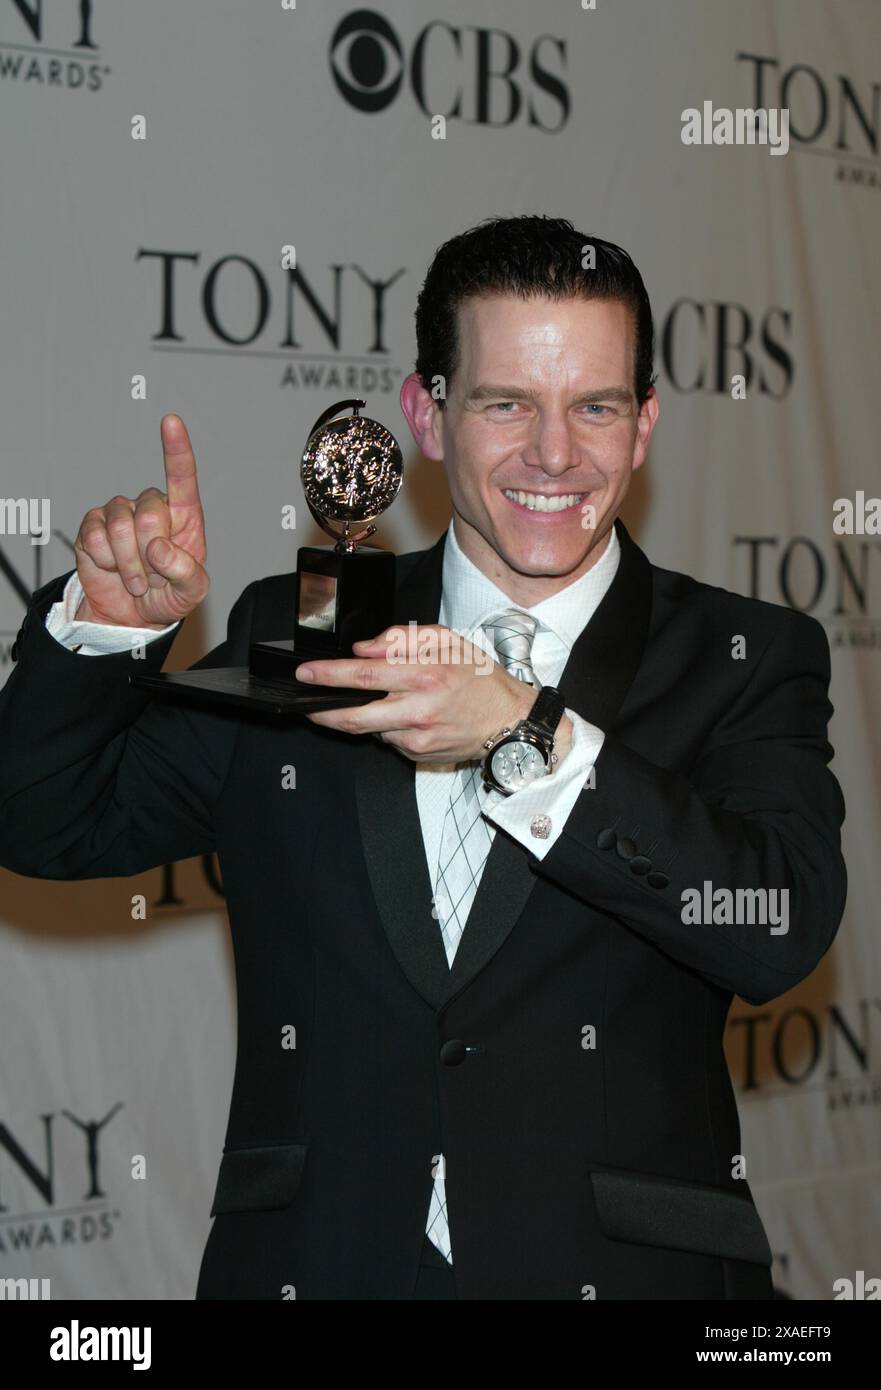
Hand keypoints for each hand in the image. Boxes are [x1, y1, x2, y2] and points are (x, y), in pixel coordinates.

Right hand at [73, 415, 208, 628]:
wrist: (131, 615)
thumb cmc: (168, 595)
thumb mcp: (191, 592)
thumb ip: (186, 572)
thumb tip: (159, 547)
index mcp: (183, 516)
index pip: (182, 477)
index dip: (176, 449)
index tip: (171, 421)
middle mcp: (151, 507)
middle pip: (149, 515)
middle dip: (150, 557)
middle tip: (153, 577)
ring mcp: (120, 513)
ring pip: (120, 529)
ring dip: (128, 565)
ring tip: (136, 578)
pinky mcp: (93, 525)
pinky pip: (95, 538)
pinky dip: (105, 562)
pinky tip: (112, 568)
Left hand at [295, 624, 539, 764]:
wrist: (510, 722)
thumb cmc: (481, 680)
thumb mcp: (448, 642)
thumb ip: (403, 639)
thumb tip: (364, 649)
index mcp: (425, 676)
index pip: (364, 674)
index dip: (330, 675)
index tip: (307, 673)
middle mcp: (418, 710)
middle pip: (355, 716)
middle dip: (323, 711)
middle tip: (308, 704)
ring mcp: (417, 738)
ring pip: (371, 729)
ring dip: (363, 716)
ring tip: (383, 702)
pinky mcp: (418, 756)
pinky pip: (389, 740)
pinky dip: (387, 727)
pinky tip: (406, 717)